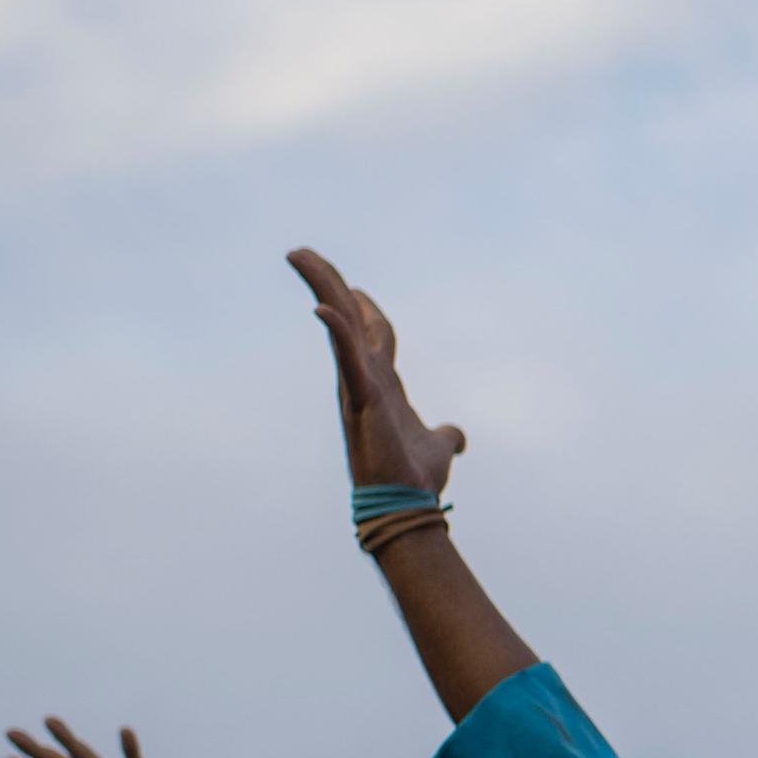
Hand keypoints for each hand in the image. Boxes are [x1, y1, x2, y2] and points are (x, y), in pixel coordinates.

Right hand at [291, 249, 463, 500]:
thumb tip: (457, 438)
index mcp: (382, 384)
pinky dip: (339, 333)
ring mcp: (359, 387)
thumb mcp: (439, 447)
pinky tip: (324, 309)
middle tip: (301, 252)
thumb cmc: (415, 478)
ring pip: (338, 325)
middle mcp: (365, 379)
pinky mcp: (363, 401)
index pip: (372, 333)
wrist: (407, 505)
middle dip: (328, 282)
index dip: (365, 308)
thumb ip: (447, 437)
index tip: (355, 287)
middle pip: (346, 317)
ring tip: (300, 256)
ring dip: (323, 288)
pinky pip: (348, 360)